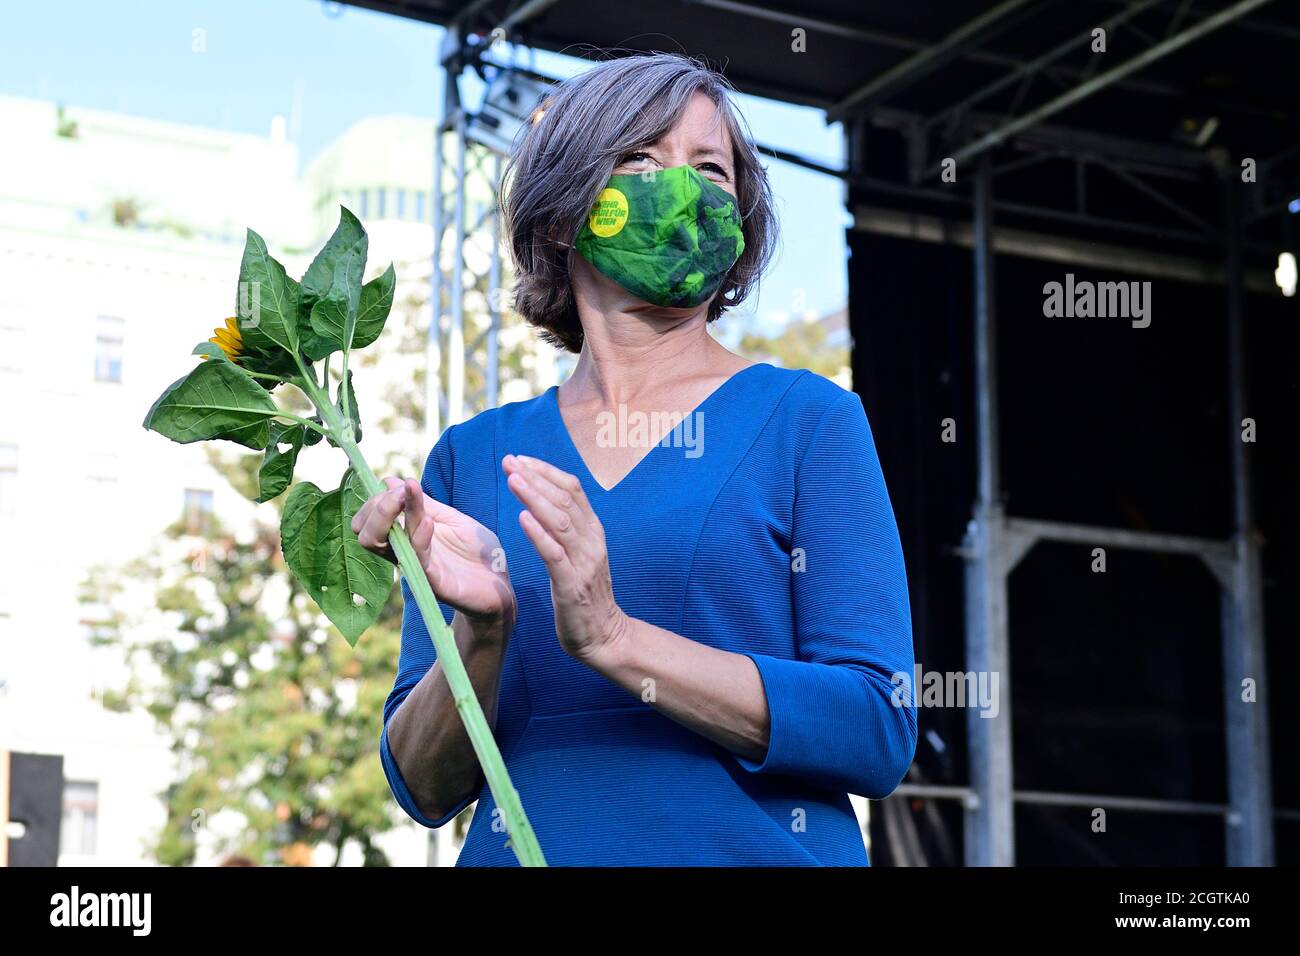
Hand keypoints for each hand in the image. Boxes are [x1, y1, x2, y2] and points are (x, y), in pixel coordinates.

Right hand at [352, 476, 515, 626]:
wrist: (499, 584)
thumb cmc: (475, 552)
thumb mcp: (451, 518)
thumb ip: (423, 503)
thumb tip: (389, 481)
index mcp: (405, 537)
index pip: (369, 518)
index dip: (379, 498)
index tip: (404, 483)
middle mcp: (404, 552)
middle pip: (365, 533)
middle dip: (377, 506)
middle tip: (401, 492)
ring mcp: (416, 567)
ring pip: (381, 544)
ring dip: (390, 513)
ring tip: (408, 495)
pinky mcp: (433, 581)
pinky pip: (416, 557)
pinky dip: (419, 535)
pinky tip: (429, 522)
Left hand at [503, 454, 627, 662]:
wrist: (605, 636)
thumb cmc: (586, 595)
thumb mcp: (581, 555)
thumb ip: (569, 529)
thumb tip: (546, 502)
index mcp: (593, 532)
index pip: (573, 490)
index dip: (547, 471)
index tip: (522, 458)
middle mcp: (592, 542)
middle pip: (565, 499)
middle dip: (536, 477)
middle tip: (509, 461)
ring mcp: (584, 563)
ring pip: (560, 522)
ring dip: (535, 498)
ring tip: (513, 480)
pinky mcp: (573, 585)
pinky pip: (555, 555)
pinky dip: (539, 534)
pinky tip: (522, 519)